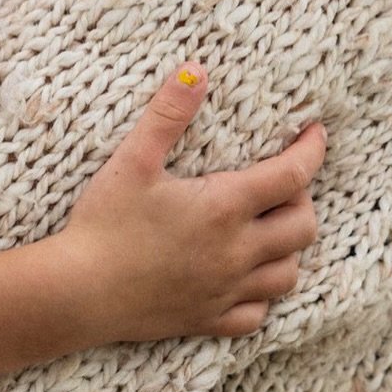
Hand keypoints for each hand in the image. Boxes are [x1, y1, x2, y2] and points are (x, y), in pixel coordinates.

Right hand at [55, 63, 323, 346]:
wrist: (76, 292)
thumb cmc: (103, 224)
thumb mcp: (133, 160)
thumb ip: (168, 114)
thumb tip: (197, 70)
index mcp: (224, 207)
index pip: (293, 175)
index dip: (311, 150)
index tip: (314, 133)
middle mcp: (236, 252)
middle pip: (304, 227)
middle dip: (302, 200)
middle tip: (280, 183)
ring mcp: (226, 290)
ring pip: (288, 274)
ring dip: (288, 248)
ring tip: (268, 229)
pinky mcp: (208, 320)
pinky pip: (257, 315)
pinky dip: (261, 295)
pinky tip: (244, 278)